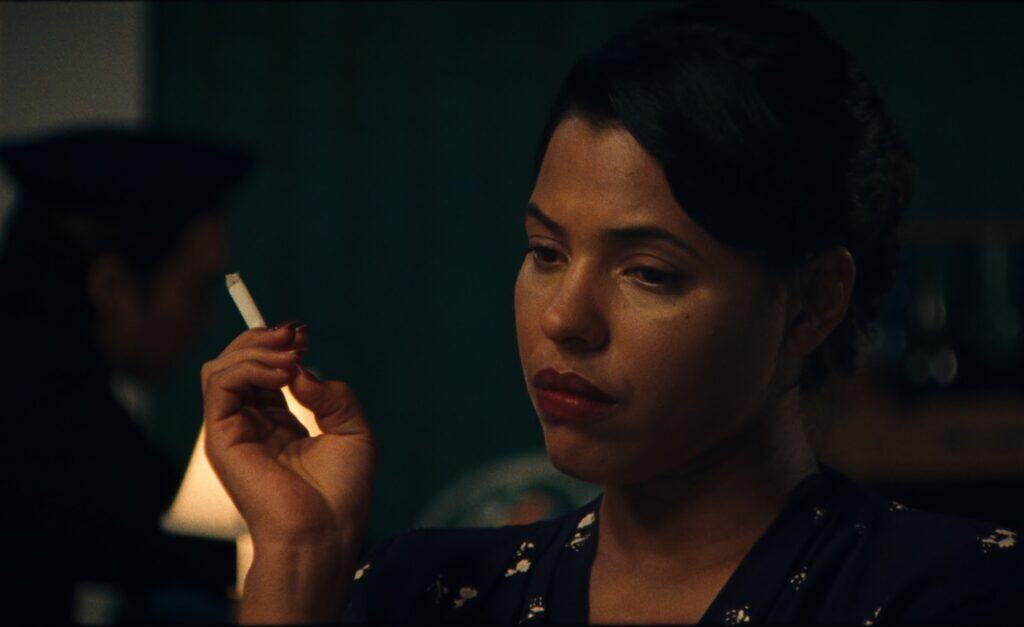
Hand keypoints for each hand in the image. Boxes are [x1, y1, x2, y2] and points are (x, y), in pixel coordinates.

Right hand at [201, 324, 376, 549]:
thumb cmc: (342, 495)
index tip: (305, 335)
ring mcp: (234, 431)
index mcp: (279, 423)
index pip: (263, 369)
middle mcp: (252, 424)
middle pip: (237, 362)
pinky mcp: (222, 438)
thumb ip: (332, 394)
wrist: (324, 534)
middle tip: (297, 335)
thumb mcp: (354, 432)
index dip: (279, 345)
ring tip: (291, 354)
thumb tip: (300, 369)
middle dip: (265, 338)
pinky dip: (248, 366)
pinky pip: (220, 384)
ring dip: (256, 348)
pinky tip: (282, 373)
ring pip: (222, 367)